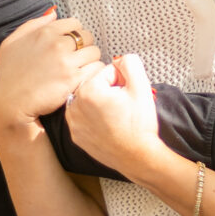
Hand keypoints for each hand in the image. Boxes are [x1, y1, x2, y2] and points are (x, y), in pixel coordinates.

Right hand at [0, 9, 100, 132]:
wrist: (9, 104)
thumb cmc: (9, 75)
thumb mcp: (12, 42)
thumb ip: (33, 24)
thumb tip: (54, 14)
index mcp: (44, 32)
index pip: (75, 23)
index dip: (74, 34)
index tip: (70, 45)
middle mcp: (57, 44)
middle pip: (87, 37)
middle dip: (84, 46)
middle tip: (77, 58)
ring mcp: (67, 62)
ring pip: (94, 53)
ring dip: (90, 60)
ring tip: (81, 69)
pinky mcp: (74, 80)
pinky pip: (96, 69)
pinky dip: (93, 73)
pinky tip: (84, 79)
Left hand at [64, 52, 164, 176]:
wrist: (138, 156)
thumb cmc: (139, 125)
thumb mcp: (141, 86)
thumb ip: (130, 63)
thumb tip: (119, 59)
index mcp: (88, 91)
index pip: (106, 72)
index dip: (122, 81)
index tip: (127, 95)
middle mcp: (75, 106)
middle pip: (95, 85)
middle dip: (110, 91)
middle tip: (123, 106)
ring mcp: (73, 123)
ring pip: (88, 101)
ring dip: (101, 103)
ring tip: (116, 116)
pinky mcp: (76, 136)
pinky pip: (84, 118)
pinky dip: (94, 119)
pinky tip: (108, 126)